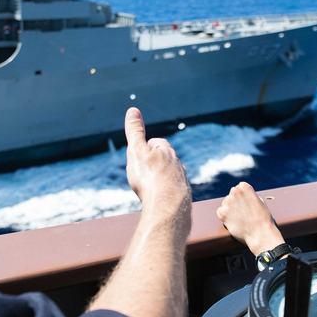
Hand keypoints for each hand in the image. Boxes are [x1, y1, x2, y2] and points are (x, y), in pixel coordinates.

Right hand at [124, 107, 190, 225]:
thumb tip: (132, 110)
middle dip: (155, 161)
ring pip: (171, 175)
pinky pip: (173, 192)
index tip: (139, 153)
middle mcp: (177, 164)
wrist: (167, 207)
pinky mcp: (183, 197)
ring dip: (161, 178)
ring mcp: (182, 180)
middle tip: (143, 169)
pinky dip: (166, 193)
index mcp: (166, 151)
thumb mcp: (137, 151)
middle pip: (165, 158)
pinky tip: (160, 200)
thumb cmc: (149, 177)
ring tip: (150, 186)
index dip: (146, 147)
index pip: (156, 142)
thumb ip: (135, 132)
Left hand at [216, 182, 283, 255]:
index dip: (244, 196)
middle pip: (232, 194)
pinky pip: (219, 211)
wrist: (260, 234)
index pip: (240, 187)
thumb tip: (245, 196)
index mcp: (245, 187)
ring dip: (230, 208)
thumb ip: (251, 196)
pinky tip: (232, 221)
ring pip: (225, 203)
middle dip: (236, 202)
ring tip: (239, 218)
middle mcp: (235, 192)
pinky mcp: (223, 213)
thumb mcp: (260, 202)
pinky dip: (224, 216)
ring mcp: (228, 202)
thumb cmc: (263, 220)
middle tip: (243, 212)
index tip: (247, 204)